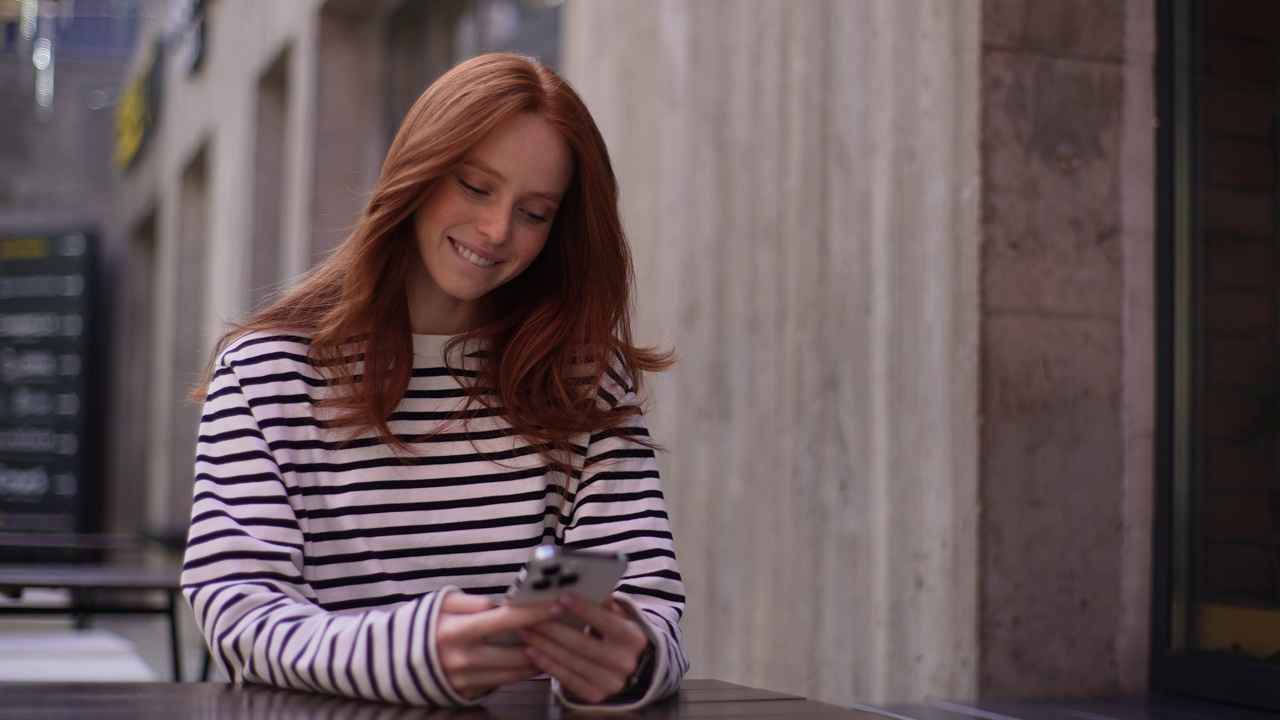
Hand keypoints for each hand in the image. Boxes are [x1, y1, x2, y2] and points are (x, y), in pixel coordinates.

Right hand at [434, 590, 560, 699]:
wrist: (395, 658)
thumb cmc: (425, 623)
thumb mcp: (443, 602)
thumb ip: (473, 602)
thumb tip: (503, 604)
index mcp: (455, 631)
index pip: (505, 621)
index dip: (535, 612)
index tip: (558, 603)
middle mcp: (463, 659)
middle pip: (517, 653)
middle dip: (546, 639)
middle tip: (566, 625)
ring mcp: (466, 680)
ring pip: (515, 672)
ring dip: (540, 657)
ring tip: (558, 642)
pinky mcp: (468, 693)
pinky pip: (504, 682)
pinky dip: (522, 671)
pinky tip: (536, 657)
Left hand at [516, 593, 650, 703]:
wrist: (622, 665)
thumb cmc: (613, 634)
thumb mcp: (616, 616)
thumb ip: (603, 603)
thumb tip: (585, 584)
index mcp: (633, 638)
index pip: (605, 621)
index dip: (582, 609)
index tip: (561, 597)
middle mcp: (625, 663)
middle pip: (582, 644)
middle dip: (552, 628)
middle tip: (530, 617)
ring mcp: (611, 682)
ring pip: (570, 661)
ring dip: (543, 645)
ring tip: (524, 631)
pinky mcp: (595, 695)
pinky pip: (565, 679)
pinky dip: (546, 664)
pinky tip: (531, 651)